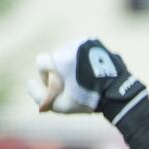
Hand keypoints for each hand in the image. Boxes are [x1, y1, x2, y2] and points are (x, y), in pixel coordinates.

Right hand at [27, 37, 145, 122]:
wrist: (118, 93)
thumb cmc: (88, 101)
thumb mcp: (60, 106)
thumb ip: (39, 96)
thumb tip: (30, 83)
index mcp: (60, 59)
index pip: (41, 62)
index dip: (46, 76)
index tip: (57, 86)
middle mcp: (71, 46)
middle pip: (56, 57)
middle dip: (60, 70)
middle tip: (73, 85)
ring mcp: (85, 42)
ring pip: (70, 52)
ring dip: (72, 64)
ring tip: (85, 79)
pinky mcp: (96, 42)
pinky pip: (83, 49)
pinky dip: (85, 59)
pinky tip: (93, 72)